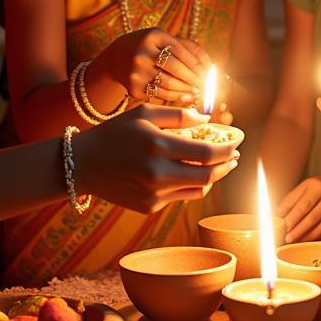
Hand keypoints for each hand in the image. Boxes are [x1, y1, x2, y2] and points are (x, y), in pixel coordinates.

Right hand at [74, 105, 238, 212]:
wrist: (83, 164)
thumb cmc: (115, 133)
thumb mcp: (144, 113)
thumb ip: (178, 115)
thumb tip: (207, 121)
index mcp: (158, 146)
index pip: (207, 153)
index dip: (228, 149)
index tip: (237, 142)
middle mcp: (158, 173)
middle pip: (208, 176)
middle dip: (227, 165)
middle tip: (234, 156)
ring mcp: (154, 194)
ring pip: (198, 190)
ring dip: (213, 177)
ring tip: (219, 164)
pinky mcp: (149, 207)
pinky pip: (180, 197)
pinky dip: (191, 185)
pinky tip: (192, 173)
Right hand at [93, 28, 209, 104]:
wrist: (117, 58)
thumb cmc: (150, 47)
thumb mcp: (164, 40)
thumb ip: (188, 48)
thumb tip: (212, 65)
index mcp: (153, 35)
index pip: (181, 50)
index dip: (197, 63)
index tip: (209, 73)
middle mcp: (142, 52)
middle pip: (176, 68)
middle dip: (195, 78)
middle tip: (207, 86)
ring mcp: (136, 71)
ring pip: (169, 83)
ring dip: (187, 90)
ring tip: (198, 92)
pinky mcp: (133, 87)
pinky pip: (160, 94)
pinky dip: (175, 97)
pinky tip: (185, 97)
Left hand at [278, 175, 320, 242]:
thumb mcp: (306, 186)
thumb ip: (291, 199)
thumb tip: (278, 213)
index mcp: (318, 187)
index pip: (304, 205)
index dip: (293, 217)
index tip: (284, 226)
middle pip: (312, 219)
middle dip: (298, 231)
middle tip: (288, 238)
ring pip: (320, 230)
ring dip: (306, 238)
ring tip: (296, 241)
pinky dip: (318, 241)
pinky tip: (309, 242)